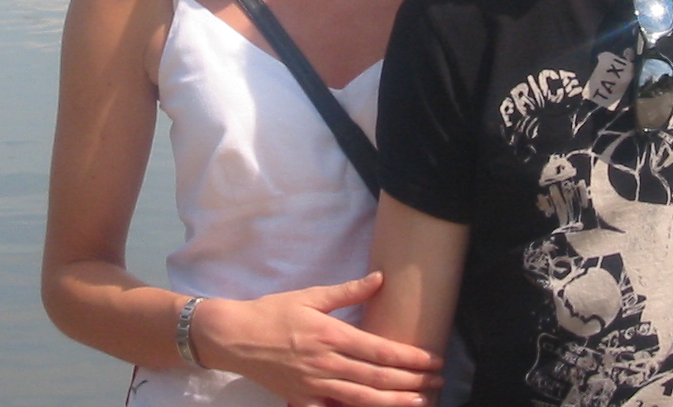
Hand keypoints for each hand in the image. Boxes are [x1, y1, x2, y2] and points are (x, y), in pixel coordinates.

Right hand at [190, 272, 444, 406]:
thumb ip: (348, 291)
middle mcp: (326, 362)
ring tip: (420, 403)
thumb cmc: (273, 312)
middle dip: (412, 382)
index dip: (410, 358)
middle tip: (438, 383)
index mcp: (331, 334)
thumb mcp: (310, 295)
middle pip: (377, 378)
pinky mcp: (301, 400)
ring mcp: (313, 385)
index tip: (433, 360)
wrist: (233, 336)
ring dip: (394, 402)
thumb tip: (380, 277)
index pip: (380, 350)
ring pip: (362, 399)